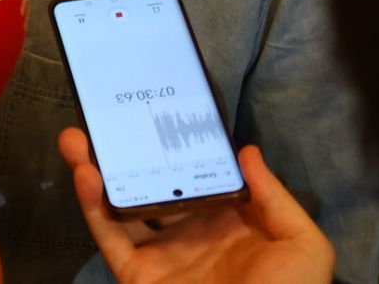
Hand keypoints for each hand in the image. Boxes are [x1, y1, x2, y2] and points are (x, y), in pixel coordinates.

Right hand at [57, 128, 333, 283]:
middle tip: (103, 119)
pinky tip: (86, 175)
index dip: (175, 144)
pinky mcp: (136, 275)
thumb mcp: (303, 246)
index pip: (196, 174)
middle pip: (149, 183)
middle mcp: (189, 233)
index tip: (157, 111)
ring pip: (120, 205)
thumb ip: (276, 198)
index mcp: (227, 222)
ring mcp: (159, 254)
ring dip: (96, 171)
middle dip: (124, 152)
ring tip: (75, 139)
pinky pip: (109, 236)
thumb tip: (246, 151)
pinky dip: (93, 206)